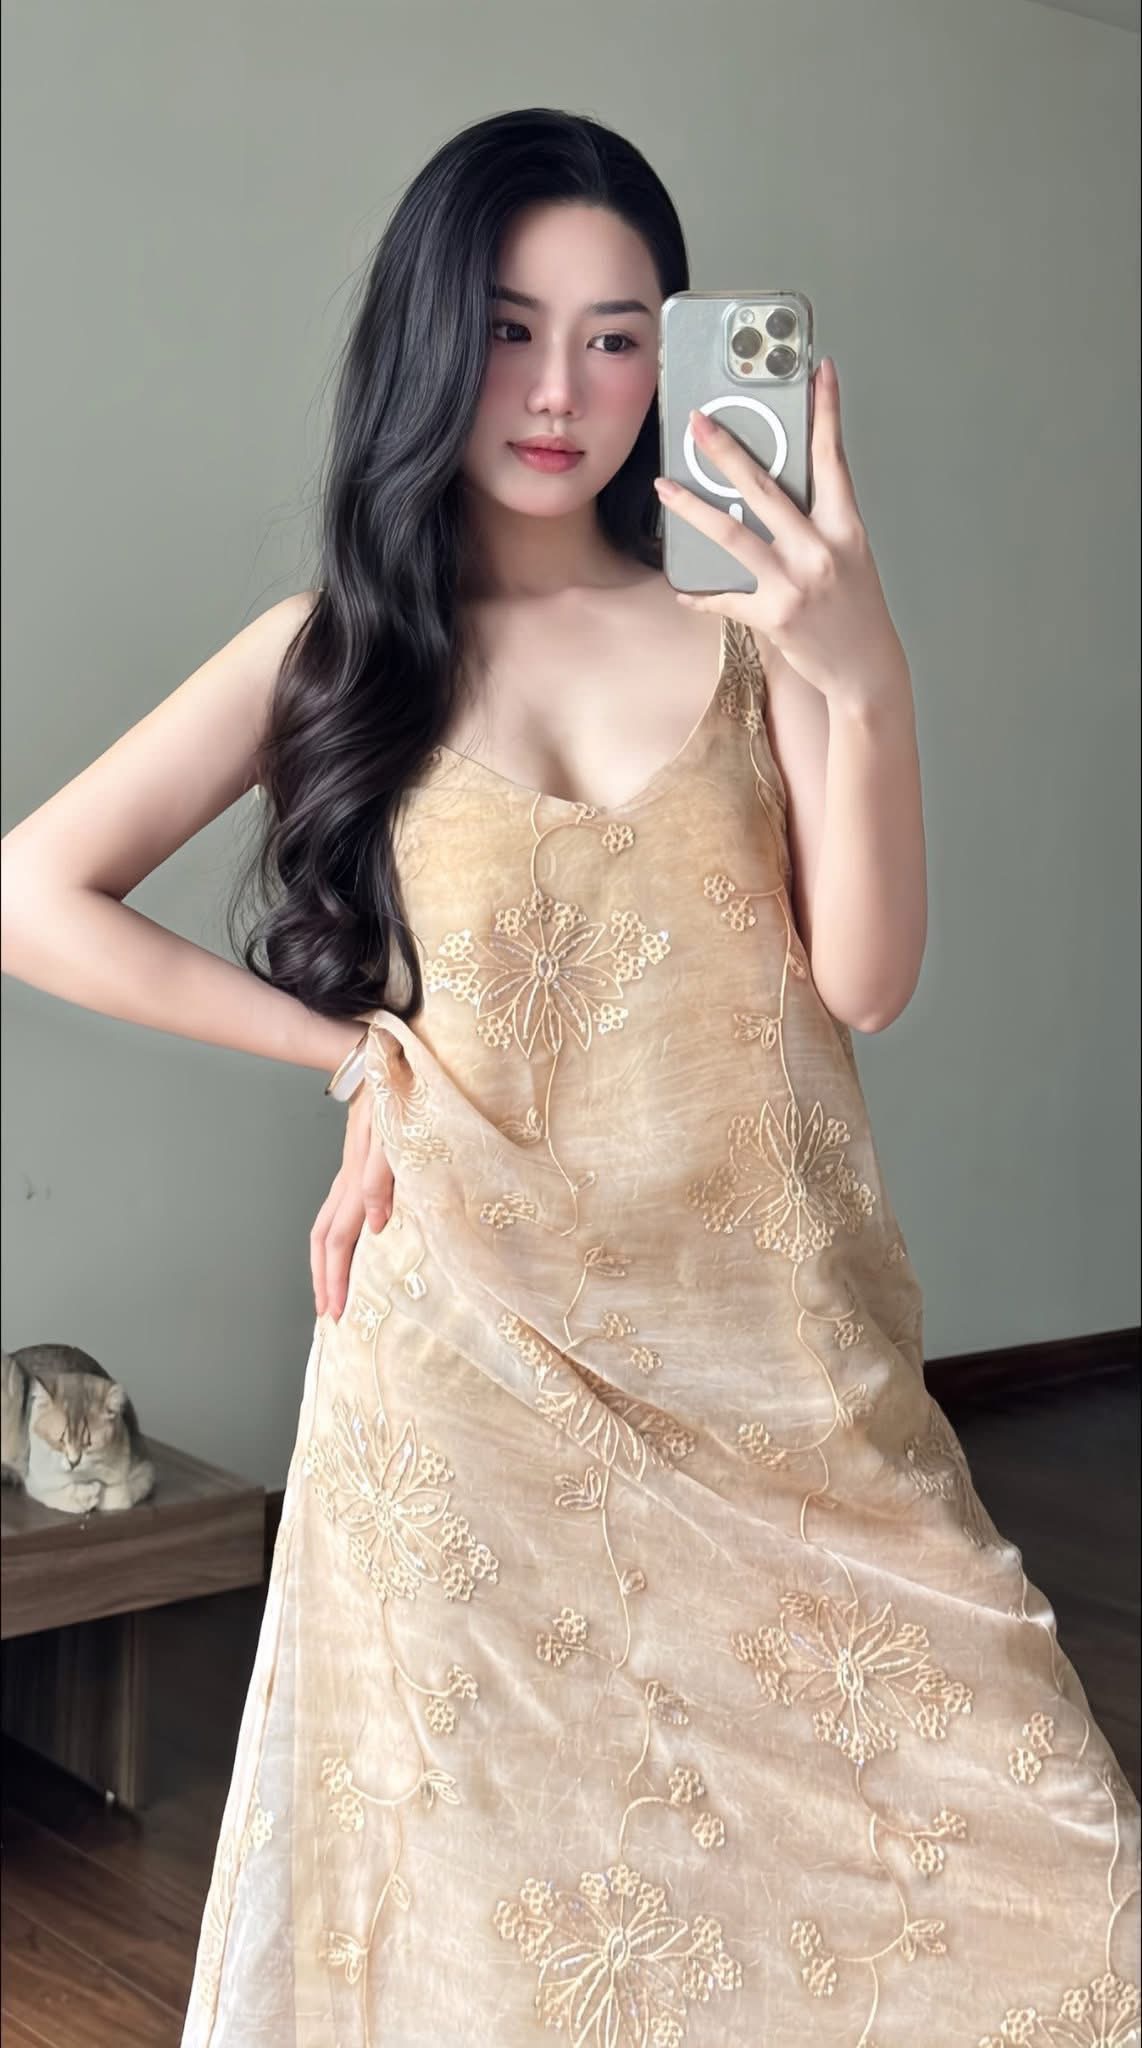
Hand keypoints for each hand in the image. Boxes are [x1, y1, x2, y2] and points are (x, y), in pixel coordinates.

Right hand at [309, 1082, 394, 1320]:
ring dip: (325, 1262)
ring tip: (330, 1289)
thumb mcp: (394, 1135)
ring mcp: (350, 1172)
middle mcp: (348, 1180)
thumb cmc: (397, 1096)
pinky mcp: (357, 1164)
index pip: (338, 1240)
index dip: (336, 1277)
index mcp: (356, 1179)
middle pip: (324, 1239)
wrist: (384, 1059)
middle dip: (324, 1279)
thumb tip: (375, 1226)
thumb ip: (382, 1178)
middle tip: (329, 1315)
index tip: (338, 1312)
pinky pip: (339, 1210)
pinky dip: (337, 1238)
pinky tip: (348, 1246)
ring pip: (326, 1225)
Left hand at [654, 359, 908, 709]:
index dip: (825, 411)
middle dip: (726, 450)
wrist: (866, 668)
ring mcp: (795, 583)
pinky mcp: (774, 617)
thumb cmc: (856, 608)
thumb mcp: (850, 553)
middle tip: (698, 423)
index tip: (817, 370)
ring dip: (692, 508)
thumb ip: (818, 519)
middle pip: (764, 488)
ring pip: (732, 534)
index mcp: (845, 527)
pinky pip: (725, 598)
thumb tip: (775, 489)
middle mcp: (821, 550)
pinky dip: (701, 594)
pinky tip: (683, 588)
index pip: (833, 458)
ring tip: (664, 487)